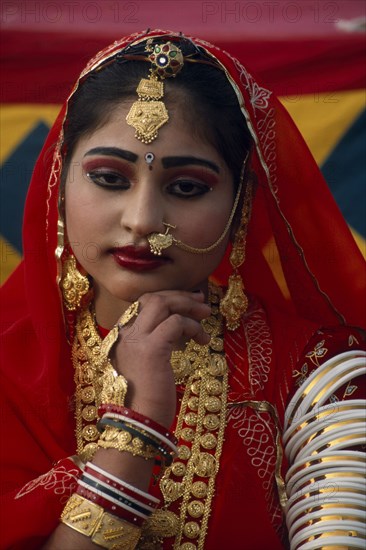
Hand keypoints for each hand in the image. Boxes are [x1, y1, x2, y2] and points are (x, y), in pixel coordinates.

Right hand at [112, 290, 210, 427]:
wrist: (136, 425)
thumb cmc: (143, 404)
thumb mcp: (145, 369)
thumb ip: (153, 348)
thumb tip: (177, 333)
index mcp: (119, 339)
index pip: (142, 305)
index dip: (166, 299)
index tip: (186, 302)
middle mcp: (124, 335)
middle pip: (152, 299)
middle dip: (179, 296)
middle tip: (200, 301)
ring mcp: (136, 340)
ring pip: (163, 304)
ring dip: (188, 306)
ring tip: (206, 314)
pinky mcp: (152, 349)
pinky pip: (176, 323)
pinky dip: (192, 326)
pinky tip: (202, 340)